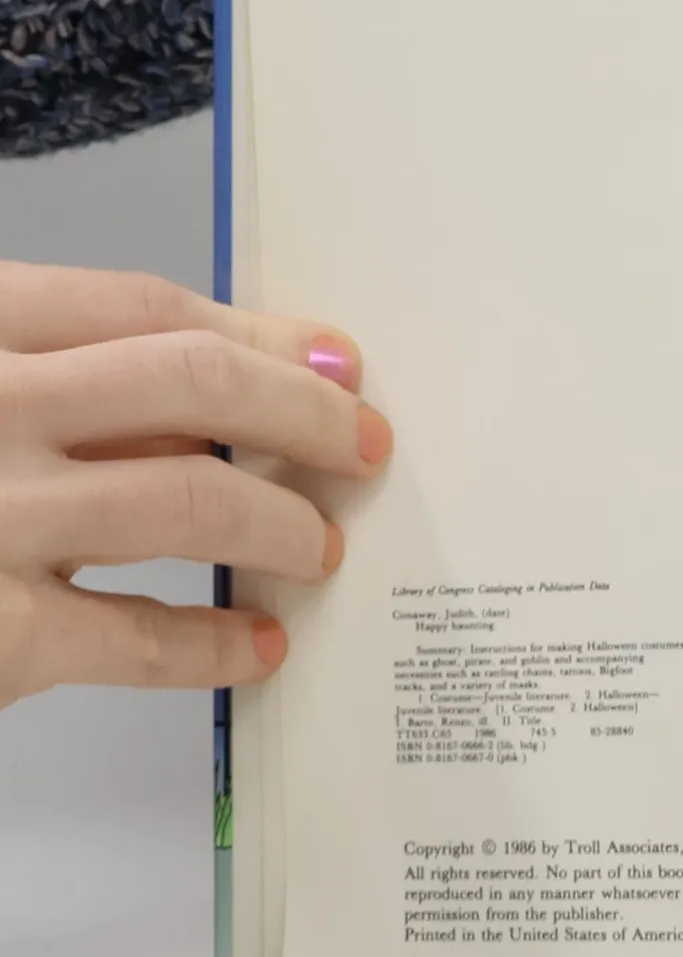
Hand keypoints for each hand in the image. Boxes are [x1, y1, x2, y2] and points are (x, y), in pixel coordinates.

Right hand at [0, 262, 390, 709]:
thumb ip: (44, 379)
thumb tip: (205, 413)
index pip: (144, 308)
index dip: (259, 335)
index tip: (332, 357)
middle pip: (193, 386)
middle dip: (305, 413)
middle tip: (364, 445)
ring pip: (191, 502)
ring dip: (280, 524)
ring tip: (315, 546)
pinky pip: (136, 637)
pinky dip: (213, 645)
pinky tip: (255, 648)